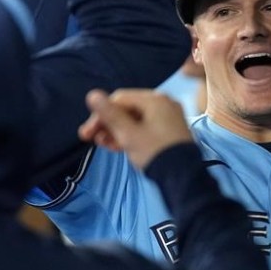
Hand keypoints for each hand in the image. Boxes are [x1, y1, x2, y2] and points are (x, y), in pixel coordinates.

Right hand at [78, 89, 192, 170]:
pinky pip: (145, 127)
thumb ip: (110, 115)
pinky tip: (118, 146)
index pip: (119, 99)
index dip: (101, 114)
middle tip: (92, 140)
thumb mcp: (128, 134)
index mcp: (155, 99)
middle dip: (108, 124)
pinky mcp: (170, 130)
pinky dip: (131, 135)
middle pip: (127, 109)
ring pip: (135, 119)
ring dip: (117, 131)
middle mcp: (164, 103)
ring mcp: (169, 116)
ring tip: (104, 145)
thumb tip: (92, 94)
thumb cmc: (154, 153)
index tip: (87, 133)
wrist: (183, 175)